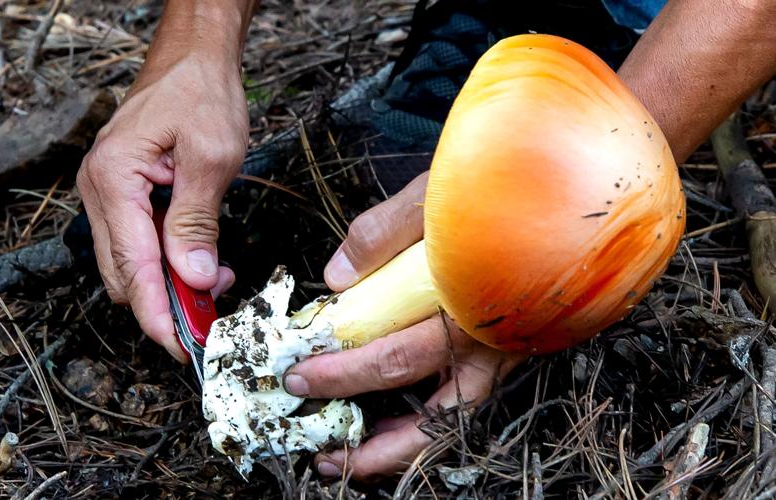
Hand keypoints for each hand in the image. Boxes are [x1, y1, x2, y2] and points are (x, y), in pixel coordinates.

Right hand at [77, 46, 246, 360]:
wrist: (194, 61)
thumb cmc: (202, 95)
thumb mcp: (211, 157)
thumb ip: (198, 221)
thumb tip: (194, 276)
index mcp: (114, 180)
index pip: (133, 267)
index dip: (157, 313)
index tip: (181, 346)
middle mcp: (101, 191)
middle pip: (125, 274)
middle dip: (165, 306)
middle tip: (209, 322)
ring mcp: (109, 194)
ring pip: (131, 264)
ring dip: (170, 286)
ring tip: (215, 287)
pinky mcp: (126, 195)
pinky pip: (140, 244)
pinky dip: (169, 263)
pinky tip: (202, 263)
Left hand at [284, 173, 524, 479]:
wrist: (568, 188)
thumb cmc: (500, 188)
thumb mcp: (433, 195)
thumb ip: (382, 231)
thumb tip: (336, 278)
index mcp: (469, 304)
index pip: (395, 355)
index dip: (342, 372)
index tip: (299, 374)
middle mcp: (493, 341)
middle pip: (430, 409)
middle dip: (364, 426)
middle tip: (317, 439)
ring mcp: (505, 353)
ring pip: (456, 422)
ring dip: (404, 448)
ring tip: (354, 458)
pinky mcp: (508, 353)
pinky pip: (466, 403)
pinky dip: (428, 423)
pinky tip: (392, 421)